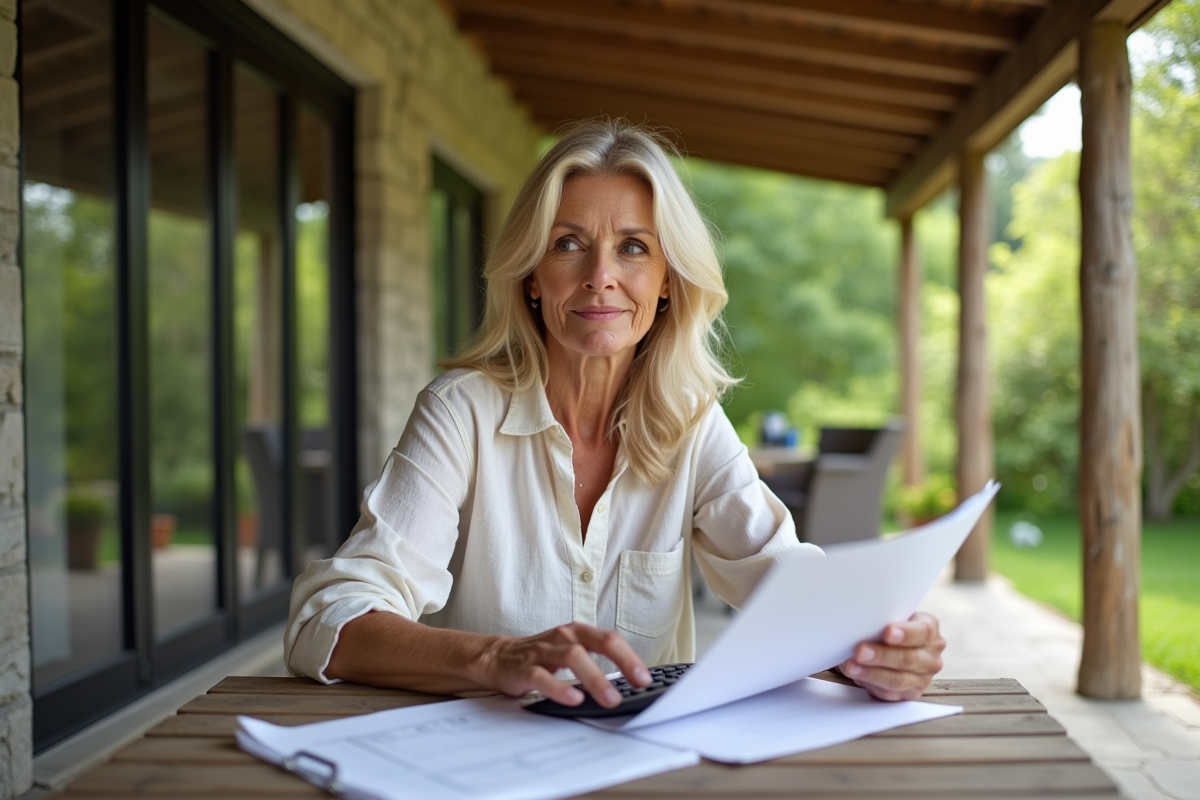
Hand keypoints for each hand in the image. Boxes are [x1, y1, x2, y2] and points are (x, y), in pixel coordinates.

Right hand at [480, 622, 651, 708]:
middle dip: (622, 662)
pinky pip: (543, 677)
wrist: (496, 657)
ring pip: (573, 657)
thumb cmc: (540, 656)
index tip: (645, 678)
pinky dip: (560, 688)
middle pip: (598, 643)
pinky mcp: (525, 668)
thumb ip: (596, 662)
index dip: (630, 657)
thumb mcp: (570, 651)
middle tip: (638, 683)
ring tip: (611, 698)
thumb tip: (627, 683)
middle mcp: (563, 637)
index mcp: (577, 632)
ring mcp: (543, 651)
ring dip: (595, 678)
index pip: (610, 639)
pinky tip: (574, 699)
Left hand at [840, 612, 945, 700]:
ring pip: (898, 679)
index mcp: (929, 631)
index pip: (923, 631)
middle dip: (882, 655)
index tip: (888, 632)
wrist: (887, 647)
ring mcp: (923, 678)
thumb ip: (883, 620)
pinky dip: (871, 685)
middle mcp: (930, 656)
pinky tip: (859, 677)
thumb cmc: (887, 629)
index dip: (906, 633)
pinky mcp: (910, 693)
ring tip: (852, 667)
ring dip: (872, 673)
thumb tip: (862, 622)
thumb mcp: (888, 618)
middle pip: (909, 659)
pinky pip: (890, 693)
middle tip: (860, 651)